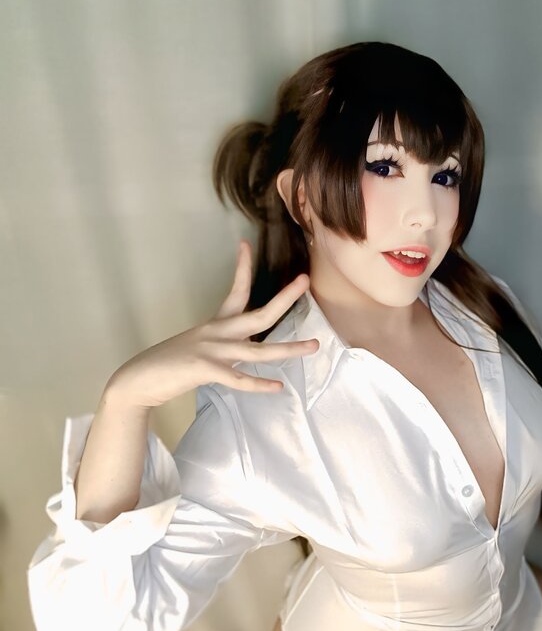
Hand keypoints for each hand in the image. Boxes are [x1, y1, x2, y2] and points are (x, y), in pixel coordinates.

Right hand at [108, 239, 319, 409]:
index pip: (235, 292)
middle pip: (258, 314)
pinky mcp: (204, 370)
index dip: (242, 269)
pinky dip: (257, 384)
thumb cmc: (170, 365)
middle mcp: (217, 333)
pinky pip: (237, 378)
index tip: (246, 243)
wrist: (138, 380)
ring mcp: (211, 351)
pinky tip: (277, 387)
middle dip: (284, 298)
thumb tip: (245, 348)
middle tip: (305, 280)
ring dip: (289, 349)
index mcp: (215, 325)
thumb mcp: (199, 348)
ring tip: (314, 346)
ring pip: (259, 351)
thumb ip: (224, 345)